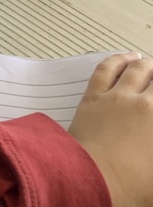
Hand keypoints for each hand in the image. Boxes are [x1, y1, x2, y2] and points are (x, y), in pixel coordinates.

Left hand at [68, 52, 152, 206]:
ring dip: (147, 64)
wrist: (94, 179)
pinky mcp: (95, 95)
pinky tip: (125, 57)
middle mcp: (146, 105)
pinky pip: (108, 69)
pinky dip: (118, 59)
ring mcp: (119, 97)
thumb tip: (151, 136)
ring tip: (149, 62)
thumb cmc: (130, 184)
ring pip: (137, 70)